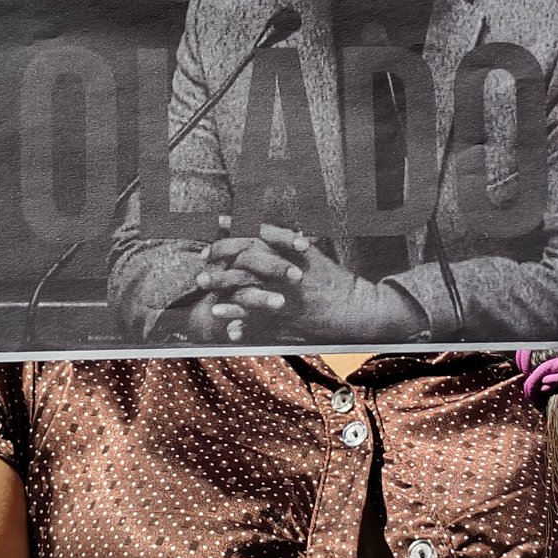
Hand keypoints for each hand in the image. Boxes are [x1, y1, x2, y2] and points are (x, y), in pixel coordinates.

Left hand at [208, 224, 419, 340]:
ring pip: (252, 296)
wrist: (356, 307)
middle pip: (246, 267)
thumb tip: (253, 226)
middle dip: (220, 271)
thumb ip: (281, 240)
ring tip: (212, 306)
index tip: (209, 248)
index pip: (252, 239)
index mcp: (289, 253)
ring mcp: (289, 297)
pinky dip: (247, 327)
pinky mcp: (292, 320)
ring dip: (230, 302)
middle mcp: (287, 272)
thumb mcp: (310, 253)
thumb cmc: (332, 279)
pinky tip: (232, 331)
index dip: (227, 242)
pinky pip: (264, 324)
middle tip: (200, 277)